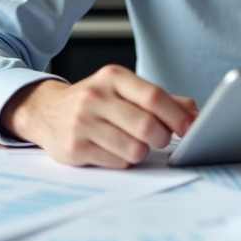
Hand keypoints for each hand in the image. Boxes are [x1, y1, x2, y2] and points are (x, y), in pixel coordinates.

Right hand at [0, 65, 197, 167]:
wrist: (46, 111)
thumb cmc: (95, 101)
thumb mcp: (123, 90)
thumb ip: (159, 99)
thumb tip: (193, 112)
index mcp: (113, 77)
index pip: (154, 96)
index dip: (177, 115)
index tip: (190, 127)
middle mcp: (95, 97)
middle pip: (146, 126)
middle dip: (162, 137)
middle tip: (161, 138)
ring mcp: (82, 123)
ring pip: (134, 149)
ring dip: (142, 151)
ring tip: (135, 143)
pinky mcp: (74, 148)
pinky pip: (116, 162)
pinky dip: (124, 161)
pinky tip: (115, 150)